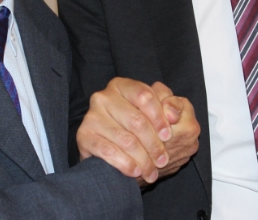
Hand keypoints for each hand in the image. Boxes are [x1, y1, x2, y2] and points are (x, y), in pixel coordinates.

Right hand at [76, 77, 198, 184]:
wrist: (114, 154)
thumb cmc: (143, 129)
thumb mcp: (162, 113)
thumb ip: (173, 106)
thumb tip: (173, 114)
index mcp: (123, 85)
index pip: (145, 95)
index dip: (159, 117)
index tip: (168, 136)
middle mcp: (103, 96)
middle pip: (136, 120)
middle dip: (153, 144)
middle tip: (163, 160)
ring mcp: (91, 116)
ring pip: (125, 139)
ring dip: (143, 159)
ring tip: (151, 171)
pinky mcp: (83, 135)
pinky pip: (108, 151)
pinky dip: (125, 164)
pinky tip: (135, 171)